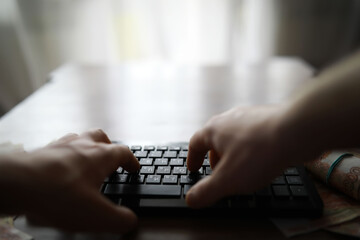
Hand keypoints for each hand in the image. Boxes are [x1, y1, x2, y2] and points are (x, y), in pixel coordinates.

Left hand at [0, 129, 139, 232]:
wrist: (17, 183)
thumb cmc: (57, 195)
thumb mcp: (96, 215)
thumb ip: (119, 219)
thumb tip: (130, 221)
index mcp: (100, 156)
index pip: (124, 153)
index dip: (132, 161)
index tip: (134, 168)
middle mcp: (82, 145)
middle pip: (101, 137)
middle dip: (109, 147)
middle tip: (110, 159)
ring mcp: (61, 145)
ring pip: (79, 138)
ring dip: (86, 148)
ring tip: (86, 162)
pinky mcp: (43, 151)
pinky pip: (59, 147)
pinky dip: (65, 155)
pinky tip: (61, 168)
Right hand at [185, 105, 319, 207]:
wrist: (296, 132)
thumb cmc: (258, 154)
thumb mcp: (227, 180)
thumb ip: (206, 191)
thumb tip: (191, 199)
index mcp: (213, 129)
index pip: (195, 143)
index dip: (192, 158)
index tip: (193, 168)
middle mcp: (229, 118)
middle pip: (215, 139)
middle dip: (214, 158)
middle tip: (219, 172)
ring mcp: (249, 115)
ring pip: (235, 136)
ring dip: (233, 152)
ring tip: (241, 168)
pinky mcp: (268, 117)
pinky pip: (253, 135)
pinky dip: (251, 148)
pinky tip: (261, 159)